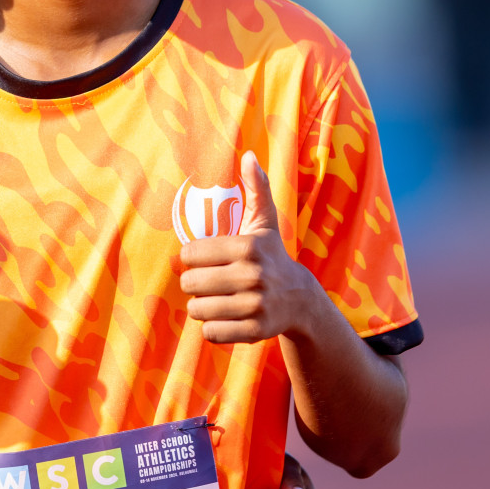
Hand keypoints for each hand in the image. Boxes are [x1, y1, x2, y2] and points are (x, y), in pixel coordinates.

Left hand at [179, 152, 319, 343]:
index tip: (206, 260)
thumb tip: (248, 155)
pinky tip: (227, 317)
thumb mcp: (264, 222)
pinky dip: (212, 328)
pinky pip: (210, 333)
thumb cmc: (271, 255)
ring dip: (201, 307)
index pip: (188, 255)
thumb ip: (255, 188)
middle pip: (190, 284)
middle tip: (210, 282)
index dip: (192, 259)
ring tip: (218, 299)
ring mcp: (255, 306)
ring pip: (197, 310)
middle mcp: (253, 277)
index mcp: (247, 247)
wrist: (301, 300)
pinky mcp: (255, 332)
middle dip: (195, 284)